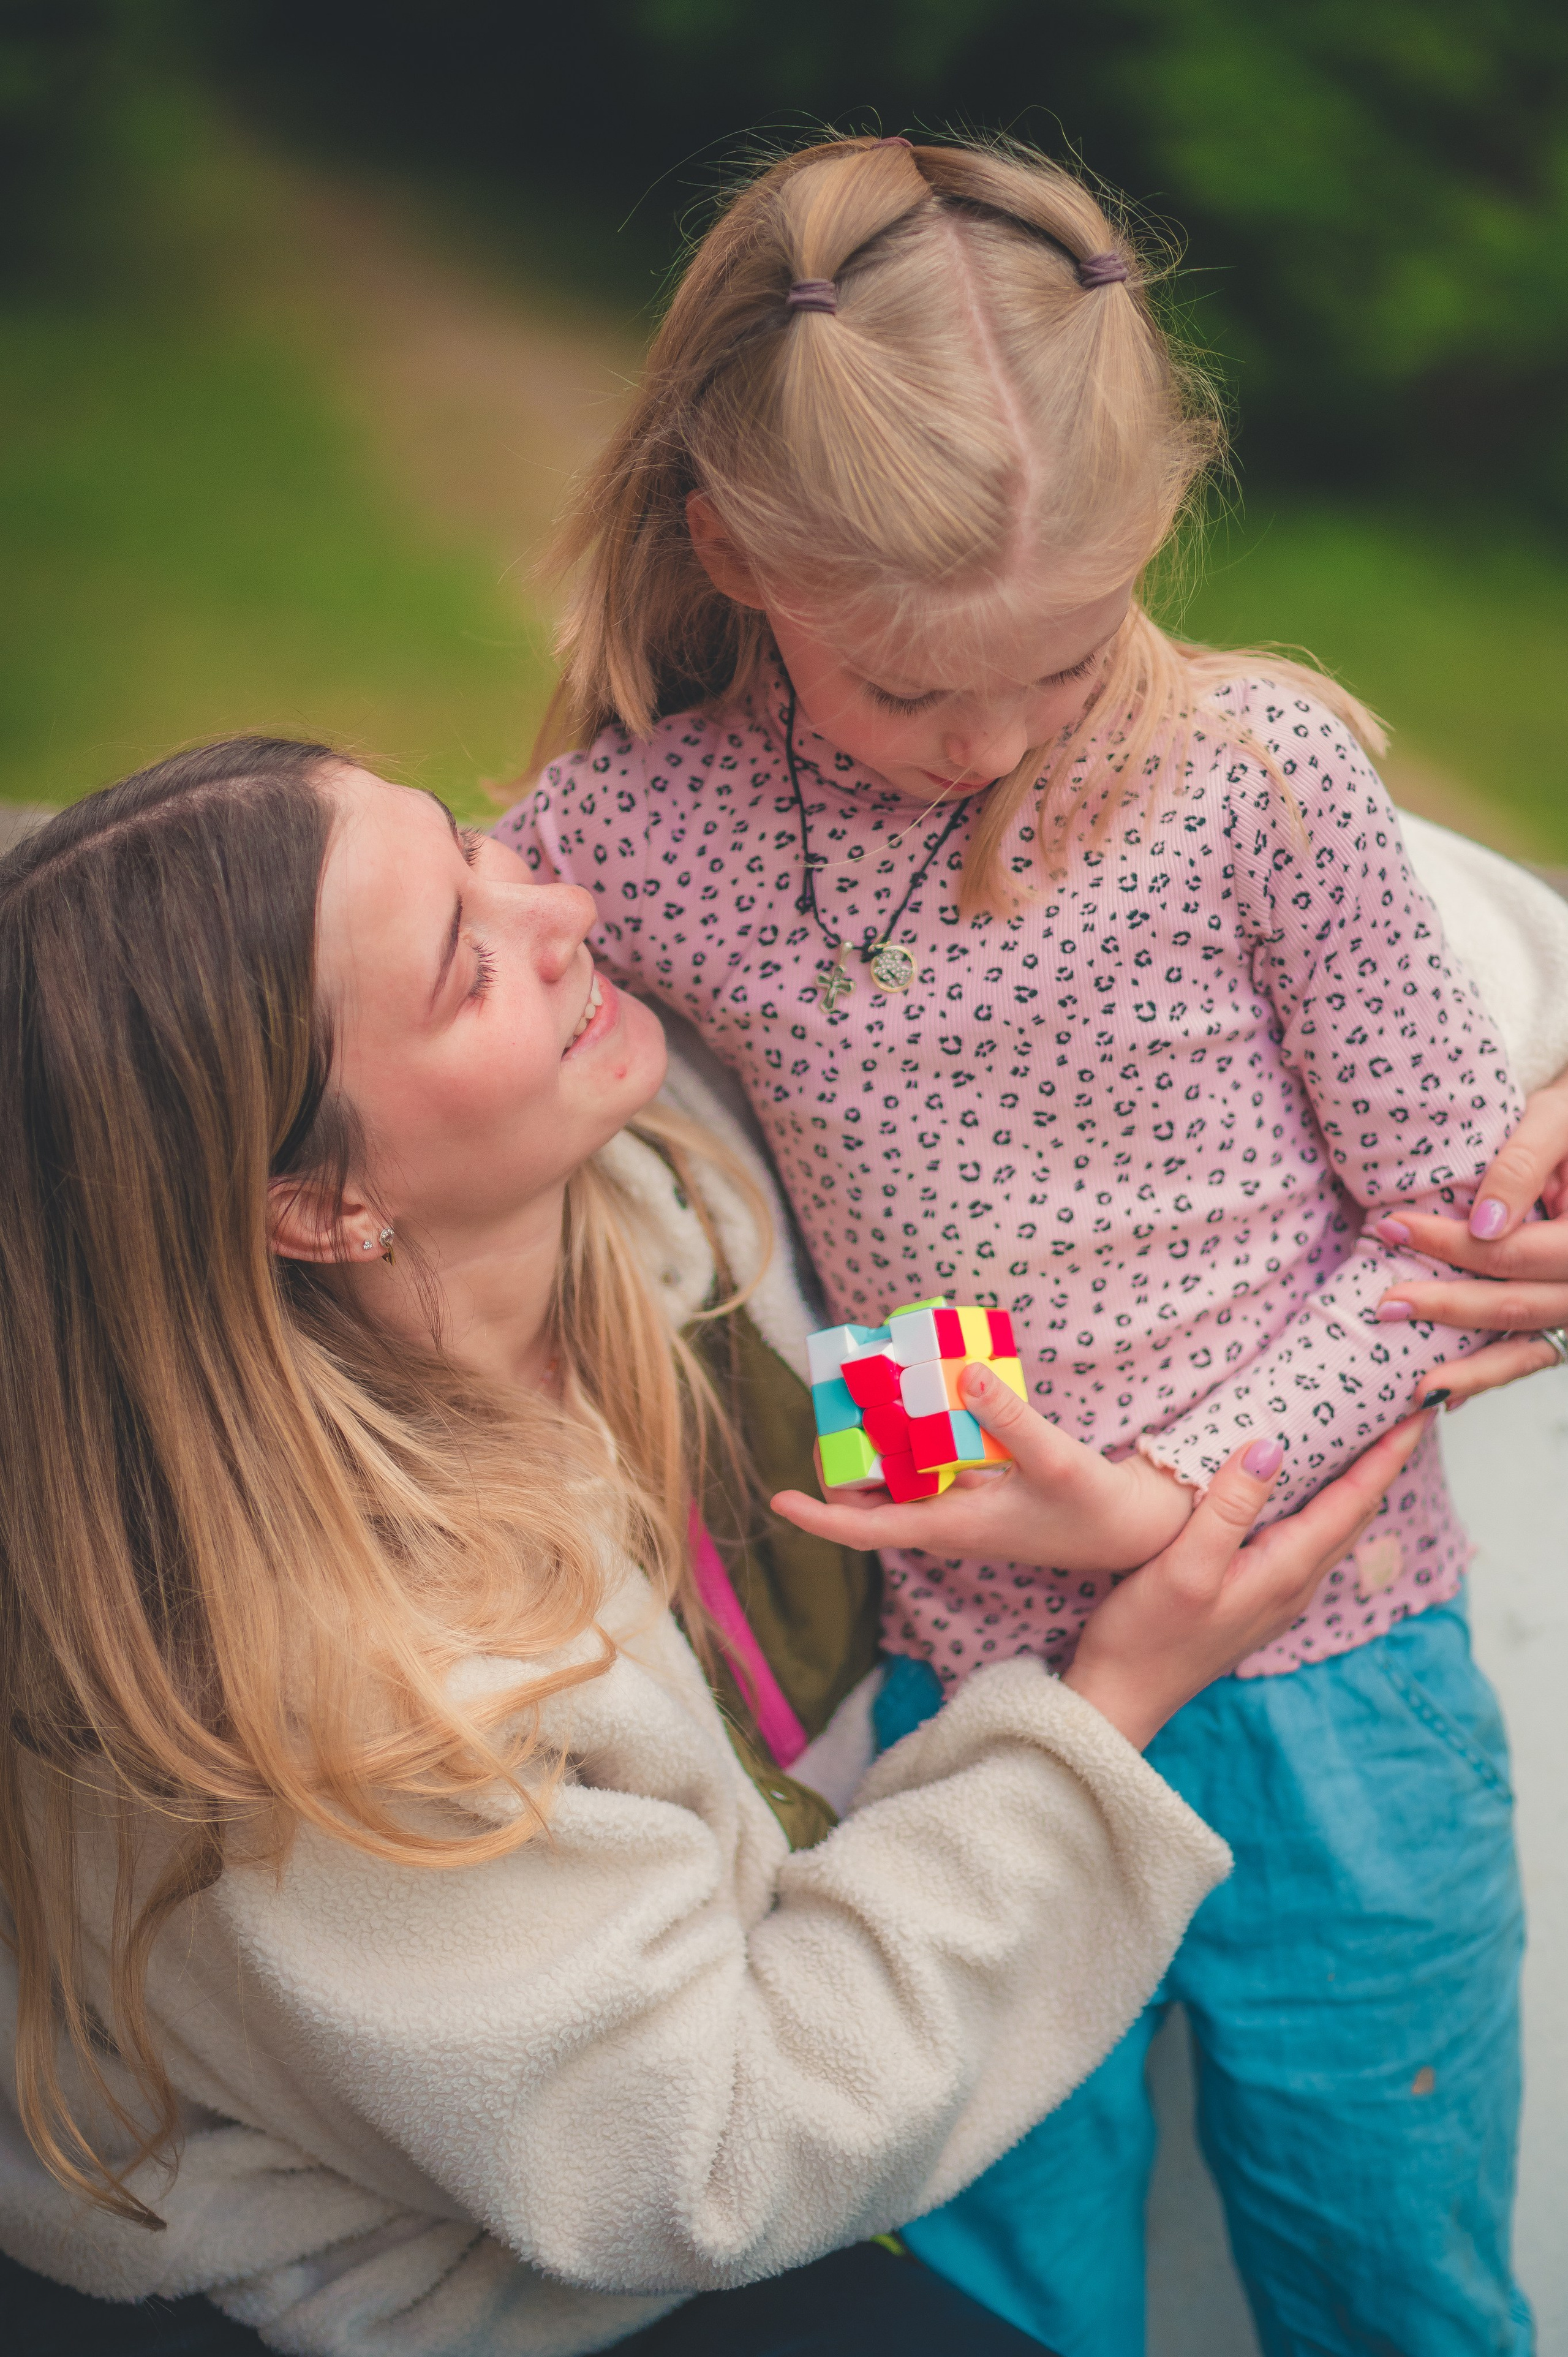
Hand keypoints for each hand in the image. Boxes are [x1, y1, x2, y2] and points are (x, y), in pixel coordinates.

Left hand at [774, 1362, 1194, 1574]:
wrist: (1136, 1529)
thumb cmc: (1096, 1508)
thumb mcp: (1057, 1460)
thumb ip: (1010, 1417)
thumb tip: (961, 1374)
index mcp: (950, 1526)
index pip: (865, 1530)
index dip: (818, 1517)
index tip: (776, 1500)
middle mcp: (947, 1522)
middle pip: (870, 1499)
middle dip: (840, 1461)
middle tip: (828, 1408)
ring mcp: (962, 1510)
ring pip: (899, 1481)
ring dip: (876, 1446)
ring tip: (862, 1393)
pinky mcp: (981, 1494)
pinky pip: (932, 1467)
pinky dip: (917, 1439)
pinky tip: (923, 1400)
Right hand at [1063, 1413, 1434, 1749]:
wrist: (1120, 1699)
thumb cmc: (1145, 1635)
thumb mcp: (1183, 1566)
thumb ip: (1228, 1508)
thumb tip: (1271, 1448)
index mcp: (1285, 1570)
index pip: (1354, 1501)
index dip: (1387, 1454)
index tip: (1420, 1411)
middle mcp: (1294, 1584)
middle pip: (1356, 1513)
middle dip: (1382, 1463)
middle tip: (1402, 1412)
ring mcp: (1278, 1596)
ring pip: (1335, 1529)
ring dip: (1357, 1485)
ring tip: (1368, 1442)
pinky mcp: (1256, 1600)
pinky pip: (1309, 1542)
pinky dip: (1325, 1506)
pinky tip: (1309, 1493)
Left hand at [1376, 1066, 1567, 1407]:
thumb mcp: (1558, 1121)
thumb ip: (1523, 1166)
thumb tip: (1483, 1225)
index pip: (1518, 1250)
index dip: (1452, 1244)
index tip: (1393, 1229)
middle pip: (1519, 1305)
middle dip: (1449, 1307)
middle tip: (1385, 1305)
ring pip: (1530, 1347)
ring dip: (1471, 1368)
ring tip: (1414, 1385)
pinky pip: (1537, 1355)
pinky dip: (1494, 1374)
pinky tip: (1448, 1391)